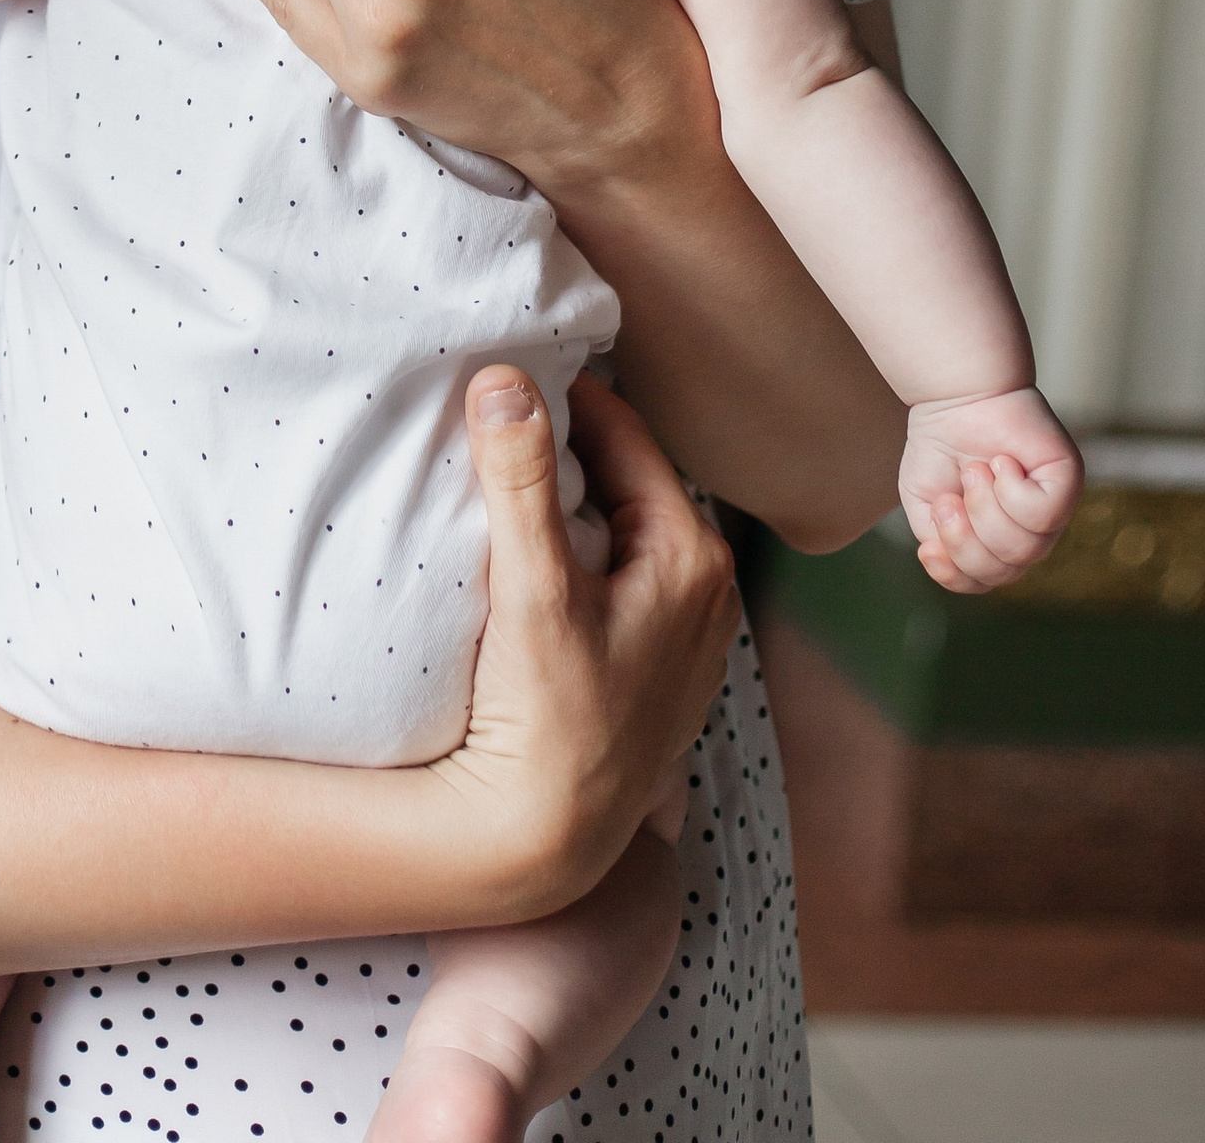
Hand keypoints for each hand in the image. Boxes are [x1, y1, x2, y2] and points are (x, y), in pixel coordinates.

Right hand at [421, 369, 733, 921]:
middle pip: (625, 478)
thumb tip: (505, 378)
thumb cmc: (550, 720)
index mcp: (693, 555)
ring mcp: (684, 631)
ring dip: (570, 498)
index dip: (564, 395)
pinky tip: (528, 553)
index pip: (624, 433)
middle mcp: (706, 588)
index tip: (508, 363)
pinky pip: (616, 573)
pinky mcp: (653, 664)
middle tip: (497, 409)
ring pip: (621, 526)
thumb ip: (521, 480)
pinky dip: (577, 548)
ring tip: (503, 471)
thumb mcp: (534, 590)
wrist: (547, 841)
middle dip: (566, 444)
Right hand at [900, 387, 1082, 592]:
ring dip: (985, 509)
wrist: (953, 395)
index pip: (983, 583)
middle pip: (1004, 571)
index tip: (928, 547)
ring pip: (1024, 548)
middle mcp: (1030, 533)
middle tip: (949, 498)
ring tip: (975, 470)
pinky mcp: (1067, 481)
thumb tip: (947, 563)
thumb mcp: (926, 506)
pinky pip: (1041, 515)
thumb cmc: (941, 447)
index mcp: (997, 543)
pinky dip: (1010, 489)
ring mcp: (1053, 510)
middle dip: (965, 539)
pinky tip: (1002, 462)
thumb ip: (940, 546)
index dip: (954, 573)